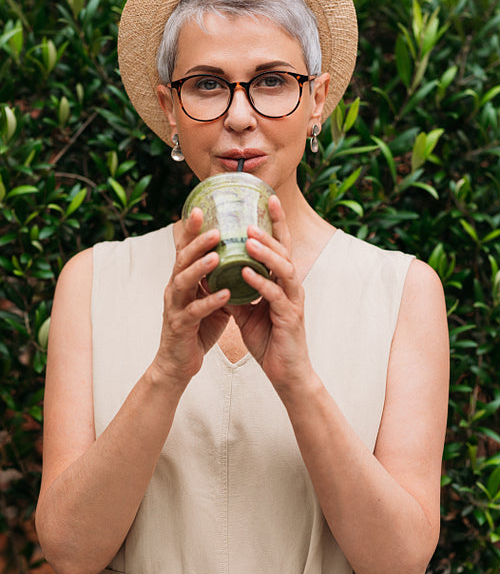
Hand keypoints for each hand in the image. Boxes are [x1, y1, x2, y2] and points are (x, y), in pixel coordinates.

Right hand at [152, 208, 230, 384]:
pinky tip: (225, 294)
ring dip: (200, 267)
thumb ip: (221, 280)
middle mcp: (175, 289)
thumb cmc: (197, 328)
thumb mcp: (210, 299)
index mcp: (183, 280)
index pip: (185, 249)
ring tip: (217, 256)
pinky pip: (195, 312)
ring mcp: (175, 307)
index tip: (200, 209)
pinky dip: (210, 302)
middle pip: (182, 259)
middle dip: (197, 242)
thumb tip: (243, 260)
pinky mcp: (180, 326)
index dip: (191, 230)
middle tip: (215, 229)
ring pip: (183, 282)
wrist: (179, 363)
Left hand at [227, 196, 314, 394]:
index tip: (268, 200)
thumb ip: (236, 289)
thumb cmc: (268, 339)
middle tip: (251, 216)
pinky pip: (274, 296)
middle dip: (269, 231)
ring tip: (248, 239)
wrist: (286, 373)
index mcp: (282, 281)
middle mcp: (291, 286)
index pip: (280, 246)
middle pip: (284, 251)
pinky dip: (260, 283)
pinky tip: (246, 273)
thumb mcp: (246, 310)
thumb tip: (216, 271)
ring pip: (283, 269)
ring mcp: (293, 301)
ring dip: (265, 253)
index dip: (275, 223)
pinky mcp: (289, 318)